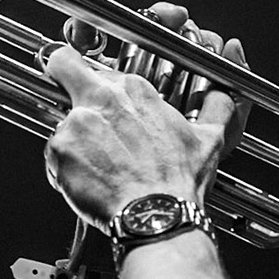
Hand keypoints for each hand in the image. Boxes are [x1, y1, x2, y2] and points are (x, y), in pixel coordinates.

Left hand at [44, 3, 249, 225]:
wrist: (156, 214)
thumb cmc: (178, 182)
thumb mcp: (208, 138)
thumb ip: (218, 107)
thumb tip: (225, 93)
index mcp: (135, 89)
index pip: (99, 64)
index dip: (93, 76)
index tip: (94, 87)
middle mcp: (103, 98)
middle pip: (62, 64)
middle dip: (60, 72)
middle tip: (63, 90)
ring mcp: (78, 121)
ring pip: (61, 120)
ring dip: (73, 138)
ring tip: (96, 165)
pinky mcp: (60, 148)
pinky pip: (54, 153)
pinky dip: (66, 167)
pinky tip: (90, 181)